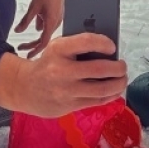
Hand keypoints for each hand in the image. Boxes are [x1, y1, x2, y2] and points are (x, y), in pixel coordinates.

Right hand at [0, 33, 127, 116]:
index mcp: (58, 50)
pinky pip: (97, 101)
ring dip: (119, 83)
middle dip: (118, 68)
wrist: (25, 88)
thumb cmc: (48, 64)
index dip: (104, 43)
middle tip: (123, 66)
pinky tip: (115, 90)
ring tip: (122, 78)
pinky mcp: (69, 105)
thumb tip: (110, 51)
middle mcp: (62, 70)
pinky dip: (111, 95)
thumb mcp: (57, 49)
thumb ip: (78, 47)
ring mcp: (66, 90)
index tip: (112, 47)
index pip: (87, 42)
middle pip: (100, 69)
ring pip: (102, 88)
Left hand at [15, 0, 63, 57]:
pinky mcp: (57, 15)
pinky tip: (36, 22)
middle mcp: (56, 23)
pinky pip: (48, 25)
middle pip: (44, 39)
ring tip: (26, 36)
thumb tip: (18, 31)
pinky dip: (41, 26)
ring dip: (37, 35)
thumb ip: (25, 21)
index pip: (43, 43)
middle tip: (23, 47)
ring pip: (46, 32)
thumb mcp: (33, 7)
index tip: (27, 55)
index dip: (34, 50)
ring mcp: (57, 19)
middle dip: (33, 45)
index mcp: (51, 23)